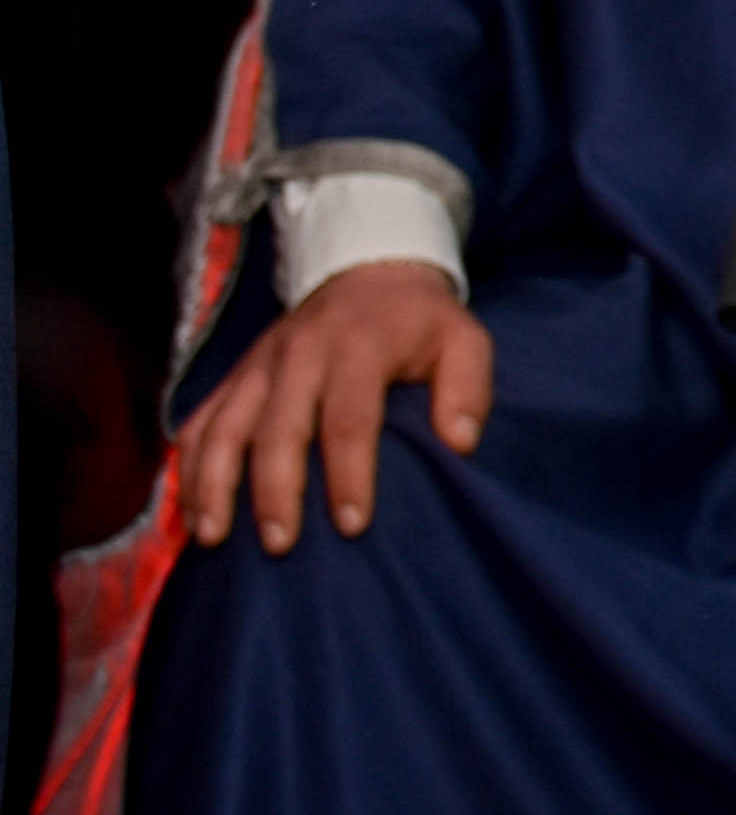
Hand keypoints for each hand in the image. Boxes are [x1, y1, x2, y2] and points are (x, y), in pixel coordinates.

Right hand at [177, 258, 492, 551]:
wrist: (371, 271)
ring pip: (223, 426)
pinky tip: (188, 510)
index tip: (352, 524)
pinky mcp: (235, 375)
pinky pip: (198, 421)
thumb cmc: (421, 322)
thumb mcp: (464, 340)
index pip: (349, 418)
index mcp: (358, 347)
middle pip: (278, 428)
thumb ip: (468, 388)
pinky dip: (187, 466)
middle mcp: (299, 354)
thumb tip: (460, 442)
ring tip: (213, 537)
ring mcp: (258, 364)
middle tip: (279, 543)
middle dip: (275, 490)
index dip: (349, 474)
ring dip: (213, 483)